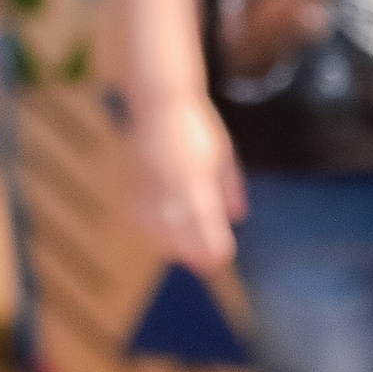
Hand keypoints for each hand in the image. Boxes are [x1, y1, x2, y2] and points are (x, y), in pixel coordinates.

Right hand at [129, 86, 245, 275]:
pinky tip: (161, 238)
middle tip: (205, 267)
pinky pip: (141, 217)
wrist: (160, 103)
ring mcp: (150, 187)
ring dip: (173, 247)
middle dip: (195, 255)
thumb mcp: (223, 154)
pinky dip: (151, 231)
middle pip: (182, 235)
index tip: (223, 258)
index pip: (208, 225)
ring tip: (185, 257)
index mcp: (198, 180)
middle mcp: (172, 187)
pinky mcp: (134, 184)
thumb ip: (231, 187)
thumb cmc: (196, 126)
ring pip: (159, 231)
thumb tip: (238, 217)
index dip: (215, 246)